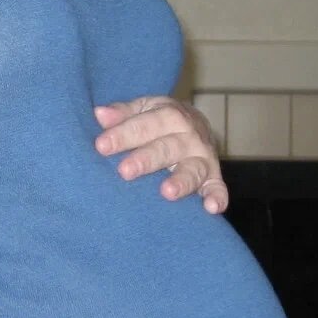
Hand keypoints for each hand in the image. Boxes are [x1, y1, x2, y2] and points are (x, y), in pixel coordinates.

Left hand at [93, 96, 227, 213]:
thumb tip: (100, 114)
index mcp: (170, 115)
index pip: (145, 124)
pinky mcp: (213, 177)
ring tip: (167, 191)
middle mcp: (189, 136)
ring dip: (181, 181)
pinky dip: (218, 197)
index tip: (101, 146)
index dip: (123, 134)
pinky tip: (211, 208)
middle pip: (167, 147)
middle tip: (124, 171)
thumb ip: (123, 113)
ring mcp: (202, 158)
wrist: (196, 123)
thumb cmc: (159, 119)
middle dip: (146, 159)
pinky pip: (218, 188)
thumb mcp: (144, 109)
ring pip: (192, 169)